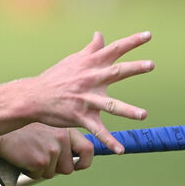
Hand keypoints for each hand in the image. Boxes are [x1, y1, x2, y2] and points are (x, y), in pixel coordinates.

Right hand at [0, 125, 94, 181]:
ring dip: (41, 170)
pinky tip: (22, 158)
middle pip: (68, 168)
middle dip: (56, 169)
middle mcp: (62, 138)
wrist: (0, 131)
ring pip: (52, 174)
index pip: (87, 149)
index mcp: (66, 129)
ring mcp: (52, 150)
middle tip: (41, 159)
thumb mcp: (46, 127)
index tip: (78, 165)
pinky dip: (30, 172)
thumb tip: (71, 161)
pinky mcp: (41, 161)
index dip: (85, 161)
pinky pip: (39, 176)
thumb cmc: (20, 131)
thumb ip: (60, 139)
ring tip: (29, 154)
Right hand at [24, 31, 153, 152]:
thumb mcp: (73, 60)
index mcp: (90, 64)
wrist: (34, 97)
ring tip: (143, 115)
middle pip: (115, 72)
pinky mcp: (80, 117)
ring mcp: (86, 99)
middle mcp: (90, 79)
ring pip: (110, 104)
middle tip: (151, 65)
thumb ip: (91, 49)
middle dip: (134, 68)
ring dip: (127, 110)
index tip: (149, 35)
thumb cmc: (55, 77)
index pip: (114, 49)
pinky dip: (108, 141)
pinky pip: (97, 130)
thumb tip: (100, 34)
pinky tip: (120, 150)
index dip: (132, 41)